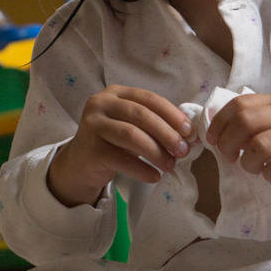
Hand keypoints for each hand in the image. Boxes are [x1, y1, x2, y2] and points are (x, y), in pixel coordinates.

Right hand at [47, 85, 192, 206]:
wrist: (80, 163)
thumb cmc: (113, 142)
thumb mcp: (132, 126)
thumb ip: (154, 124)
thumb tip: (188, 135)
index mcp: (116, 93)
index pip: (149, 99)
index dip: (172, 114)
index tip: (189, 131)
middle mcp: (101, 103)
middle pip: (141, 115)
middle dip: (166, 134)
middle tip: (183, 151)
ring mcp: (93, 125)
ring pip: (131, 135)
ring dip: (156, 152)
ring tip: (170, 165)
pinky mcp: (90, 149)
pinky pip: (121, 159)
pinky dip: (141, 169)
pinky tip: (154, 176)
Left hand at [206, 93, 270, 193]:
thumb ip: (248, 123)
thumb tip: (214, 134)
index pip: (239, 104)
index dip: (220, 123)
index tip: (213, 141)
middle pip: (245, 122)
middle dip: (229, 143)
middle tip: (230, 157)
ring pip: (259, 146)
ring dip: (249, 163)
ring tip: (255, 168)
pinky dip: (269, 176)